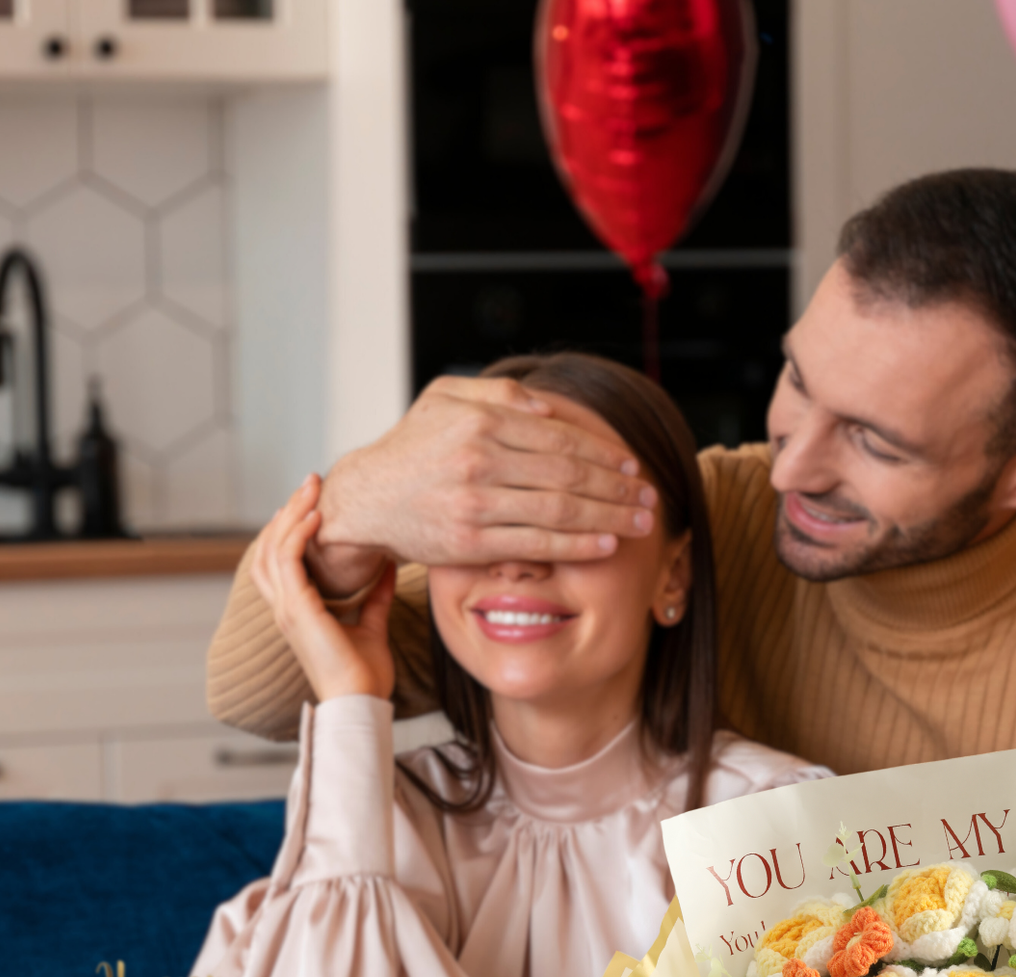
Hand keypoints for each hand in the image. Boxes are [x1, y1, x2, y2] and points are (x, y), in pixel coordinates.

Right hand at [250, 477, 396, 701]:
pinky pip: (287, 562)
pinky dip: (299, 535)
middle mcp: (285, 608)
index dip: (290, 529)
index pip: (280, 560)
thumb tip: (387, 565)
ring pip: (273, 549)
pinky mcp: (297, 611)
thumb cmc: (365, 676)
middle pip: (269, 547)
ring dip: (292, 514)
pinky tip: (317, 516)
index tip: (314, 503)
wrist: (361, 703)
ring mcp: (287, 609)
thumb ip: (375, 595)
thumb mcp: (372, 625)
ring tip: (312, 489)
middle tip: (311, 483)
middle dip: (289, 511)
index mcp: (297, 612)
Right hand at [315, 375, 657, 577]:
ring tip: (639, 522)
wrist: (365, 499)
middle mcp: (480, 460)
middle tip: (649, 496)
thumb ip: (496, 393)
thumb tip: (547, 405)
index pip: (561, 437)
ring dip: (608, 516)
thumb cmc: (411, 447)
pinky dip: (576, 545)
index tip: (633, 465)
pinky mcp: (470, 543)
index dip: (604, 453)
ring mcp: (475, 504)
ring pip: (560, 510)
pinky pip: (536, 545)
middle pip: (569, 474)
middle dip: (617, 487)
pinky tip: (605, 544)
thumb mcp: (444, 399)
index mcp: (481, 422)